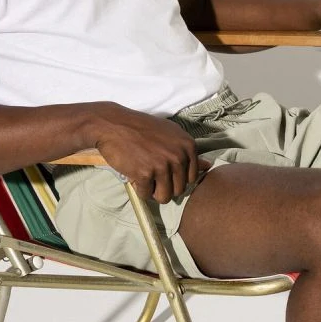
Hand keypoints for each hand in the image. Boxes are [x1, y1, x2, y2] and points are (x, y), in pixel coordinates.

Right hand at [87, 103, 209, 203]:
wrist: (112, 124)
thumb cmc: (141, 129)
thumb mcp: (170, 134)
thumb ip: (188, 152)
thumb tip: (208, 166)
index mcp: (189, 146)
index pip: (191, 178)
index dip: (176, 179)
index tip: (163, 170)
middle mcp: (179, 156)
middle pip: (179, 190)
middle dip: (164, 186)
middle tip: (150, 173)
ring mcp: (163, 165)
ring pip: (165, 197)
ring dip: (153, 191)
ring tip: (144, 176)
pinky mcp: (146, 173)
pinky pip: (146, 194)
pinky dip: (139, 189)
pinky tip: (133, 175)